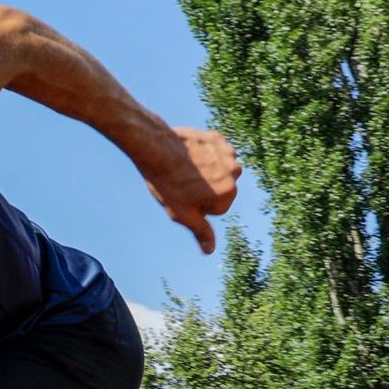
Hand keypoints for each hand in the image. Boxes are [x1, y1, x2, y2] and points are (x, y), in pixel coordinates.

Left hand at [141, 127, 240, 254]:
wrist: (154, 148)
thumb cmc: (167, 183)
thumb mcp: (182, 214)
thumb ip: (200, 231)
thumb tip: (210, 250)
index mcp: (228, 193)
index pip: (217, 209)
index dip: (197, 205)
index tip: (183, 196)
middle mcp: (234, 172)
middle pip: (221, 188)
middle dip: (206, 188)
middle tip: (182, 182)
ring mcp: (227, 152)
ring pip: (219, 169)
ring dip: (207, 170)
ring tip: (185, 168)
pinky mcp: (217, 138)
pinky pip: (215, 151)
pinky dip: (204, 153)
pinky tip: (188, 153)